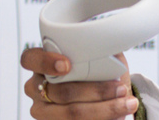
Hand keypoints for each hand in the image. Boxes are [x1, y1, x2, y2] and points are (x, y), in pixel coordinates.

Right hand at [21, 48, 139, 119]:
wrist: (107, 95)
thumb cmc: (99, 71)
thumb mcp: (99, 56)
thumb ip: (98, 50)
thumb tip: (109, 47)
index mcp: (40, 65)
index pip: (30, 59)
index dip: (45, 62)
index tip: (67, 65)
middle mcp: (37, 89)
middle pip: (61, 92)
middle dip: (95, 91)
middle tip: (121, 88)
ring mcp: (44, 112)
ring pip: (72, 114)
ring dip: (105, 109)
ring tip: (128, 103)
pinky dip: (103, 119)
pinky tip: (120, 115)